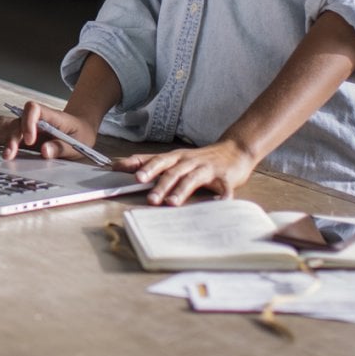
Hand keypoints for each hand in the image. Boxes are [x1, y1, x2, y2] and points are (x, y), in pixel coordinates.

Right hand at [0, 101, 99, 162]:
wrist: (79, 129)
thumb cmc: (79, 134)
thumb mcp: (78, 144)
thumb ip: (61, 147)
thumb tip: (44, 151)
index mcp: (50, 116)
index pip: (34, 109)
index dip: (28, 122)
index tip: (30, 140)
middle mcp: (34, 119)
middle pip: (16, 121)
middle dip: (10, 138)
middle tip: (10, 155)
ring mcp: (25, 125)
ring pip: (5, 124)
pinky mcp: (20, 133)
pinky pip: (4, 131)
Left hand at [118, 140, 256, 205]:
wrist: (235, 150)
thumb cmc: (200, 158)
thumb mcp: (174, 157)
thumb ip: (149, 162)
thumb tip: (119, 165)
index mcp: (176, 157)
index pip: (155, 160)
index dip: (142, 166)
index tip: (127, 174)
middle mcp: (189, 161)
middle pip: (172, 171)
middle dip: (160, 184)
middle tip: (150, 198)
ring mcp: (207, 168)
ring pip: (192, 179)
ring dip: (181, 191)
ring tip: (171, 203)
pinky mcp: (226, 178)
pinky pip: (224, 188)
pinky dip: (222, 197)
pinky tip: (218, 205)